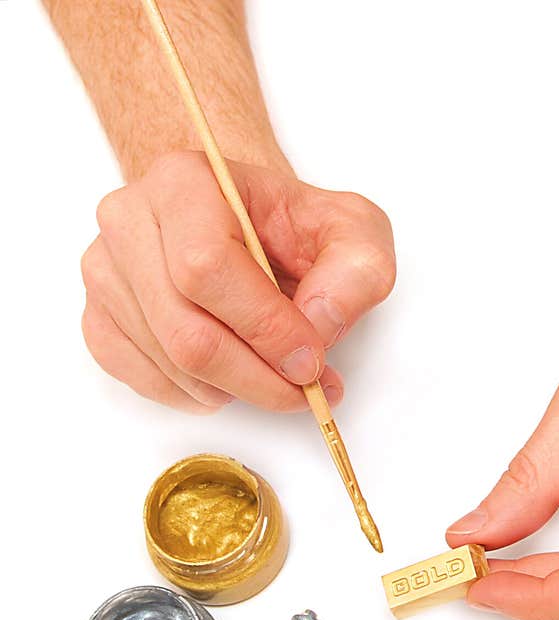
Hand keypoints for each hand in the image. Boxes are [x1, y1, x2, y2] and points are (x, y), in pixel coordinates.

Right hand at [81, 150, 394, 411]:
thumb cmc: (292, 227)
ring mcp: (106, 272)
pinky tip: (231, 378)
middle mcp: (130, 221)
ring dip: (236, 389)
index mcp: (186, 183)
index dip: (264, 328)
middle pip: (185, 332)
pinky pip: (143, 380)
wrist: (248, 225)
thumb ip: (356, 272)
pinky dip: (198, 395)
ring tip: (276, 377)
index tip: (310, 360)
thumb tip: (318, 327)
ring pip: (169, 364)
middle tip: (304, 389)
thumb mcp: (354, 232)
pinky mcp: (100, 317)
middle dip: (257, 377)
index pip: (207, 268)